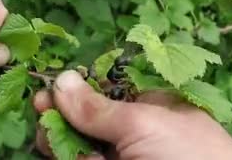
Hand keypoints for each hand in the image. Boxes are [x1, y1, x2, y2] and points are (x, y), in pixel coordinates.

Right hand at [34, 71, 231, 159]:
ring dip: (61, 143)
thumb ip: (98, 106)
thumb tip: (61, 80)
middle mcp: (131, 133)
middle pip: (82, 120)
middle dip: (59, 119)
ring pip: (78, 148)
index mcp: (146, 107)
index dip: (71, 92)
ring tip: (57, 143)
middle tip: (42, 114)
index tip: (46, 95)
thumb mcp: (144, 123)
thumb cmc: (188, 154)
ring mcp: (123, 157)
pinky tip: (78, 158)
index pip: (100, 92)